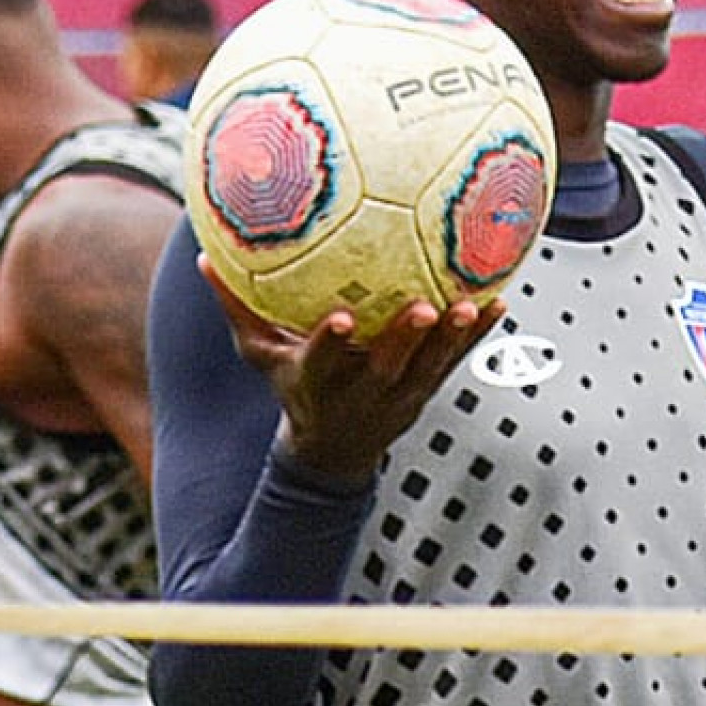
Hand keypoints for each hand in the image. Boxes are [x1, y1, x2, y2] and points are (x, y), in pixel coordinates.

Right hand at [199, 264, 502, 485]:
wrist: (334, 449)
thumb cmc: (294, 387)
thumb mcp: (261, 355)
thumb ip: (238, 308)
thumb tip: (205, 255)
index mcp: (319, 382)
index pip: (322, 362)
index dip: (331, 343)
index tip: (339, 318)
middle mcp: (362, 392)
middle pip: (387, 367)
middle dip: (405, 340)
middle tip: (424, 307)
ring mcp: (399, 395)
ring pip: (430, 368)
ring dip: (452, 339)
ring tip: (473, 304)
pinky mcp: (426, 390)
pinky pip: (455, 363)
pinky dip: (476, 336)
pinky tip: (499, 302)